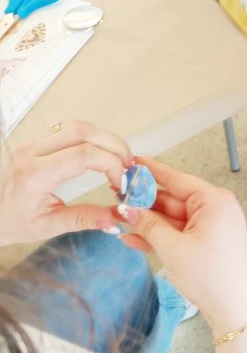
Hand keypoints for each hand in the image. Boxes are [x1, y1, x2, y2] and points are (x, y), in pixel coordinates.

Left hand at [0, 122, 132, 246]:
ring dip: (105, 139)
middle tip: (129, 165)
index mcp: (34, 174)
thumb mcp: (47, 227)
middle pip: (83, 132)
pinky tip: (102, 153)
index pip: (82, 155)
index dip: (110, 164)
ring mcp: (32, 142)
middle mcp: (31, 151)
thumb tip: (116, 218)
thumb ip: (83, 219)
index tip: (121, 182)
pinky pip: (69, 129)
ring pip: (78, 126)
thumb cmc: (11, 221)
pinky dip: (92, 138)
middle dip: (114, 146)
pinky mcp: (36, 141)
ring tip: (120, 159)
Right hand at [119, 157, 246, 334]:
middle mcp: (216, 209)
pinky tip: (133, 239)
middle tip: (117, 198)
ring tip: (119, 219)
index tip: (132, 163)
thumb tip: (128, 209)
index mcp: (214, 201)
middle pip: (173, 199)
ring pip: (173, 218)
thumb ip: (148, 225)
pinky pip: (180, 233)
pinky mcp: (208, 243)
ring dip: (148, 222)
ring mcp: (212, 227)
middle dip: (144, 202)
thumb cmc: (214, 277)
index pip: (176, 179)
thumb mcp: (173, 248)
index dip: (151, 171)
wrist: (236, 310)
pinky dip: (160, 237)